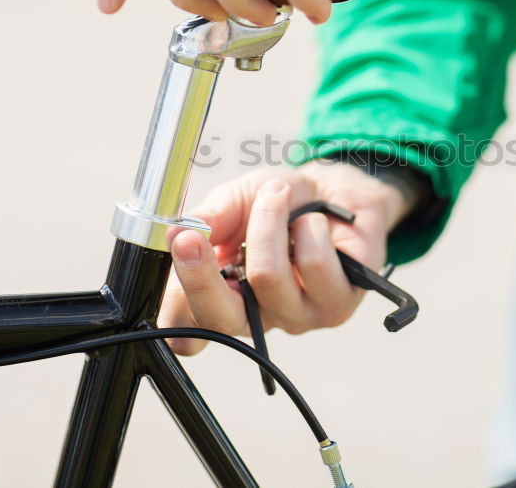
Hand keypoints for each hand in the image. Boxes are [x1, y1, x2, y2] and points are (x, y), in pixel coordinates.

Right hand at [159, 162, 415, 354]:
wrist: (339, 190)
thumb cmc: (285, 201)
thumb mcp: (238, 199)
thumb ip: (211, 218)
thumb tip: (178, 233)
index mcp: (226, 297)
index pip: (188, 325)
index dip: (176, 300)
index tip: (176, 249)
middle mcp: (259, 316)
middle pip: (222, 318)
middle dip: (201, 274)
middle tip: (191, 235)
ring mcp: (299, 316)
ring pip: (267, 277)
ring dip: (268, 222)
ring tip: (279, 195)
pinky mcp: (338, 305)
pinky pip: (313, 264)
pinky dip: (309, 227)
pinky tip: (316, 221)